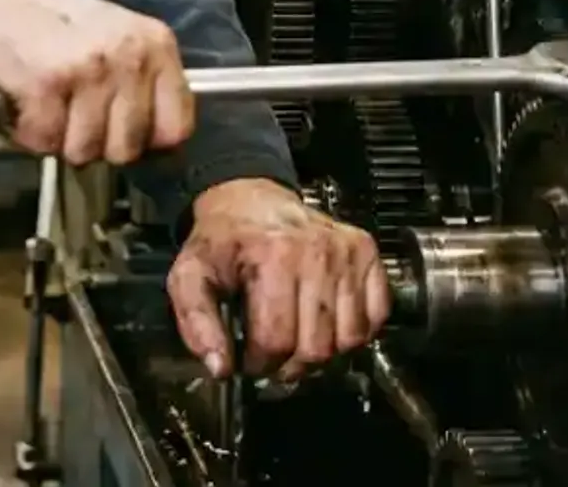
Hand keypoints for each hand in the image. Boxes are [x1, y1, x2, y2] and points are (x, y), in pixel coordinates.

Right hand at [0, 0, 193, 163]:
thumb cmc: (47, 19)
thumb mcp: (115, 37)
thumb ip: (141, 82)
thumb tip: (154, 144)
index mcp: (155, 43)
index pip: (176, 127)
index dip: (144, 141)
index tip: (118, 133)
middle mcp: (129, 55)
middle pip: (126, 149)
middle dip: (93, 143)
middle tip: (69, 114)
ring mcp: (90, 68)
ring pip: (84, 151)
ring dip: (56, 138)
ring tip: (44, 103)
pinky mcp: (48, 82)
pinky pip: (45, 140)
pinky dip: (27, 131)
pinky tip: (23, 102)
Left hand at [168, 178, 387, 381]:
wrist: (250, 199)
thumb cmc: (223, 240)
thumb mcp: (191, 274)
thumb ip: (196, 322)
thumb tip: (220, 368)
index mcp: (272, 255)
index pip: (276, 340)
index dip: (258, 363)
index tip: (248, 359)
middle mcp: (317, 252)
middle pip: (315, 348)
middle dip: (289, 365)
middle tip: (273, 355)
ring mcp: (347, 252)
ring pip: (349, 340)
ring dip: (323, 354)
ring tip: (298, 342)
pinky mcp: (366, 253)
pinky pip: (375, 318)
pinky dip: (354, 333)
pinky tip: (327, 325)